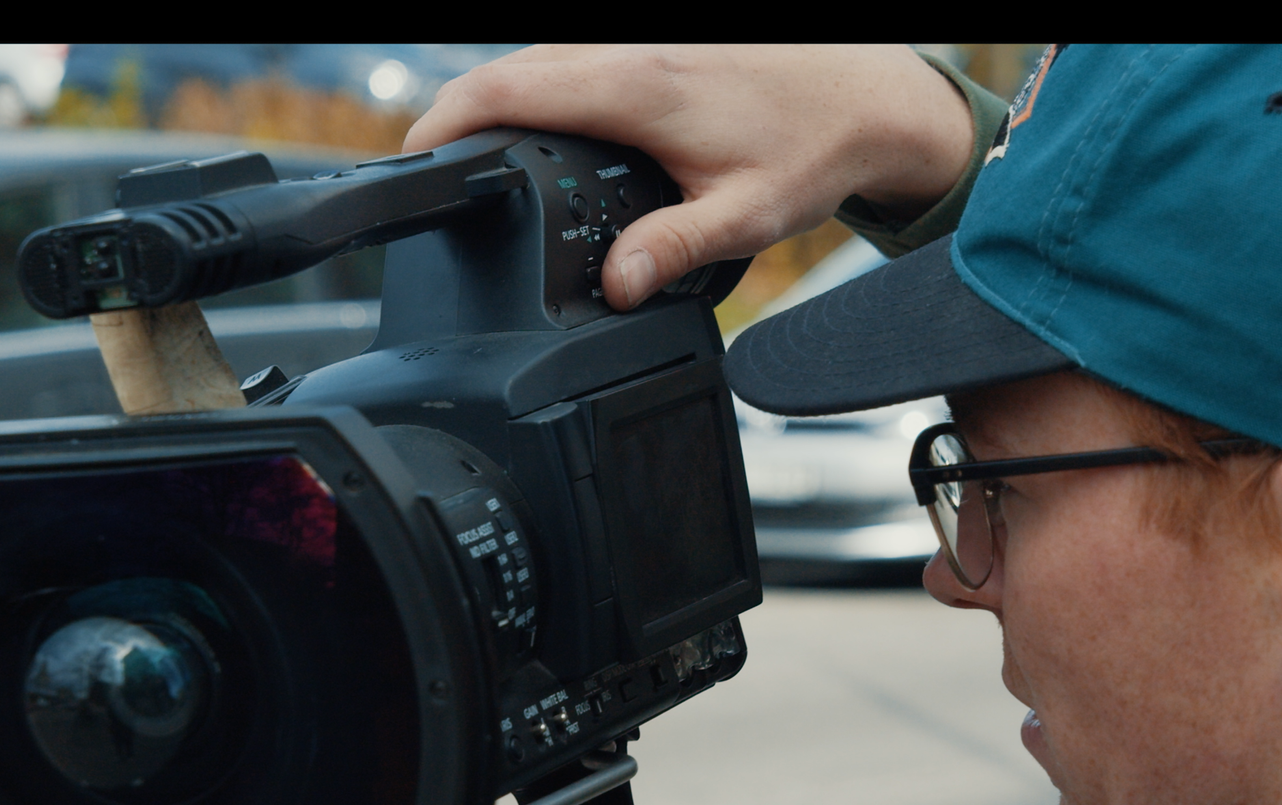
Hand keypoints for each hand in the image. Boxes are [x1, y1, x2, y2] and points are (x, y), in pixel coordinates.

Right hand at [407, 44, 976, 308]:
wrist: (869, 97)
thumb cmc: (814, 149)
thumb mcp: (744, 217)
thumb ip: (672, 249)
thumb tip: (615, 287)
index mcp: (640, 89)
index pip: (511, 89)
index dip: (446, 118)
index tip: (412, 154)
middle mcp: (632, 50)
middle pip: (512, 69)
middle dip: (458, 112)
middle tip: (427, 167)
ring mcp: (643, 40)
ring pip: (544, 59)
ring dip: (500, 97)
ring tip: (471, 153)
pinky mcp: (657, 45)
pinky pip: (577, 58)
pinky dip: (543, 87)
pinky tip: (540, 127)